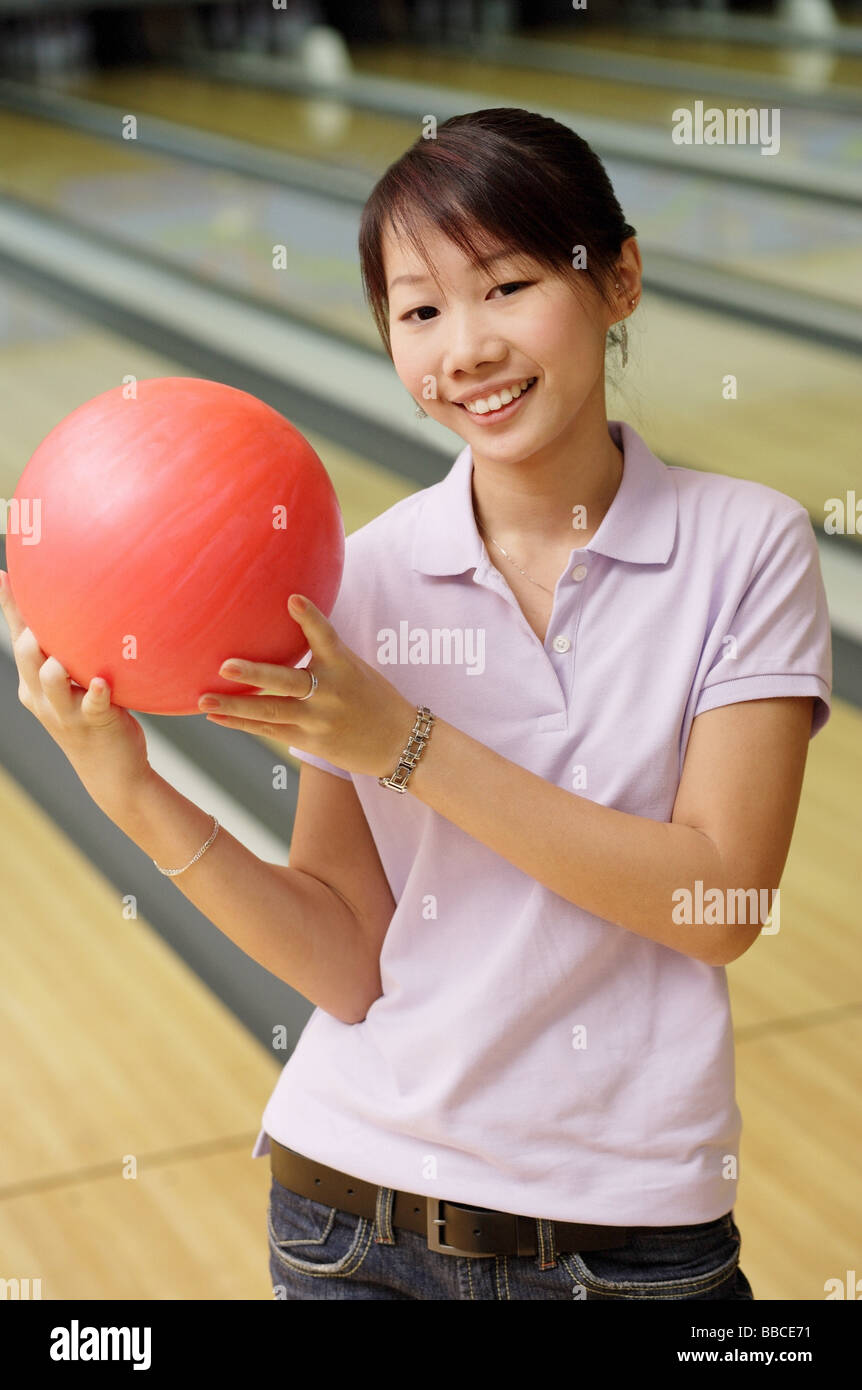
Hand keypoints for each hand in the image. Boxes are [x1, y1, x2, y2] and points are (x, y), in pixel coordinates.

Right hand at [0, 569, 151, 811]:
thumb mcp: (73, 686)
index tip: (4, 576)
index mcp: (33, 684)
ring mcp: (67, 711)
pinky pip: (93, 703)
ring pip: (52, 681)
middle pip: (27, 657)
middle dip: (28, 635)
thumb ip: (73, 653)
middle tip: (37, 617)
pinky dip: (96, 692)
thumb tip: (86, 612)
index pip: (19, 639)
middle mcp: (43, 696)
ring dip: (55, 666)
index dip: (11, 607)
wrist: (111, 771)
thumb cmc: (93, 717)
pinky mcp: (96, 722)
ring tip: (62, 656)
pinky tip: (101, 682)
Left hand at [199, 593, 414, 779]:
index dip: (310, 618)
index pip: (326, 636)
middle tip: (225, 665)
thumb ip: (326, 651)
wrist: (399, 743)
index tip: (292, 599)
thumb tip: (292, 616)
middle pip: (288, 683)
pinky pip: (270, 730)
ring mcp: (318, 720)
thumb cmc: (372, 697)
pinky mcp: (309, 741)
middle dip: (255, 675)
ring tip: (202, 698)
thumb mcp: (355, 668)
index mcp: (344, 667)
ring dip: (234, 706)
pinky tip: (216, 716)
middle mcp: (330, 693)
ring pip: (271, 712)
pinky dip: (241, 723)